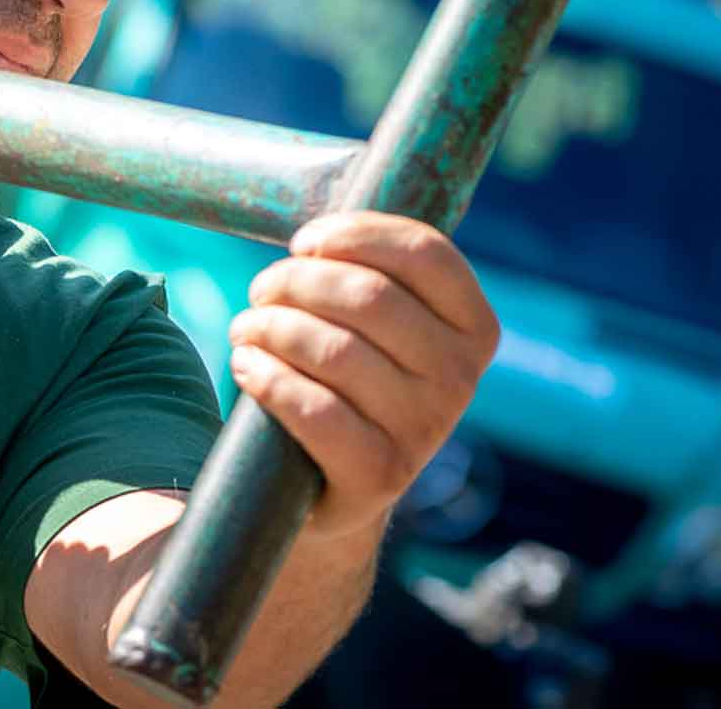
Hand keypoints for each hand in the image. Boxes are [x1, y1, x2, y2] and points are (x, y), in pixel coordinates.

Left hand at [227, 211, 499, 539]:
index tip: (303, 242)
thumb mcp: (378, 324)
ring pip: (333, 349)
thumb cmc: (348, 379)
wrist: (337, 486)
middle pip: (367, 296)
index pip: (425, 252)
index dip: (354, 234)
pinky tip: (247, 364)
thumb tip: (314, 238)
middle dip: (295, 281)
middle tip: (262, 292)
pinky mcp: (379, 475)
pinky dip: (267, 377)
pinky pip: (313, 409)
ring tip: (246, 329)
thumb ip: (368, 271)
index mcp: (474, 327)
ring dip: (270, 327)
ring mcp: (425, 431)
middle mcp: (460, 379)